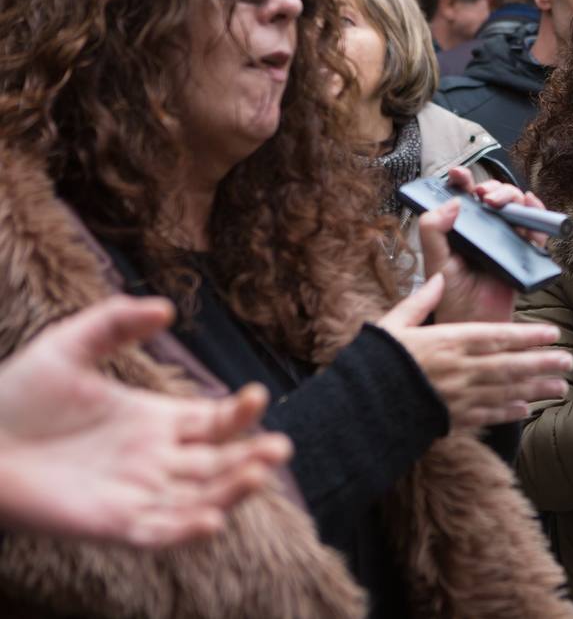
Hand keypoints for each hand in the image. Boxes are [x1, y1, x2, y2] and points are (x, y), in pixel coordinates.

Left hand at [0, 296, 292, 547]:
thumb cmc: (17, 395)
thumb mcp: (69, 345)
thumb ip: (116, 322)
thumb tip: (166, 307)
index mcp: (156, 420)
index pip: (215, 421)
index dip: (240, 413)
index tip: (256, 395)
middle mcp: (156, 459)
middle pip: (220, 462)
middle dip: (253, 456)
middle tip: (279, 447)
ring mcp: (138, 493)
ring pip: (201, 498)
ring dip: (233, 492)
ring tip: (257, 475)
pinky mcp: (113, 524)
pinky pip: (160, 533)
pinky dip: (188, 531)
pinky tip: (212, 519)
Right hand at [378, 275, 572, 428]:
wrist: (361, 407)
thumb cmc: (376, 362)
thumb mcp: (394, 324)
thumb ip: (420, 301)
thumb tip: (438, 278)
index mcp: (449, 342)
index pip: (497, 336)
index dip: (528, 336)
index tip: (552, 333)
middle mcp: (460, 370)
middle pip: (510, 365)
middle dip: (542, 363)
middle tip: (568, 361)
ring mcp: (459, 397)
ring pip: (506, 392)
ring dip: (536, 389)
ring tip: (560, 386)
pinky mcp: (453, 419)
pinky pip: (488, 415)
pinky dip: (509, 411)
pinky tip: (527, 408)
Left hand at [419, 167, 549, 324]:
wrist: (472, 322)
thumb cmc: (450, 295)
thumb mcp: (435, 261)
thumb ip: (432, 231)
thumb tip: (452, 202)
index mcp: (461, 228)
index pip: (463, 195)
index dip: (463, 180)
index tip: (458, 174)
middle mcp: (485, 229)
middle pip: (495, 196)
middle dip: (492, 187)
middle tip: (484, 196)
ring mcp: (506, 239)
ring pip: (516, 206)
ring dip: (512, 195)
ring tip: (500, 203)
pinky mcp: (524, 252)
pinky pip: (537, 228)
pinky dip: (538, 212)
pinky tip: (531, 204)